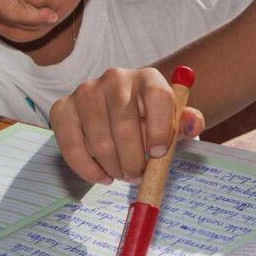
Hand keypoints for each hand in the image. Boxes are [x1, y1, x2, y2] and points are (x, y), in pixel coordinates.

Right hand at [49, 67, 205, 183]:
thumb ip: (187, 123)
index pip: (158, 97)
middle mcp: (115, 78)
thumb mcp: (173, 122)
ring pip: (100, 141)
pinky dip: (88, 169)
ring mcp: (86, 91)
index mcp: (148, 78)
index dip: (160, 129)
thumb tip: (192, 124)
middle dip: (134, 161)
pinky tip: (103, 177)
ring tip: (123, 174)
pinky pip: (71, 146)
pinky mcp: (62, 108)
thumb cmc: (151, 120)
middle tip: (138, 176)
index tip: (159, 154)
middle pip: (125, 126)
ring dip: (113, 167)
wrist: (121, 114)